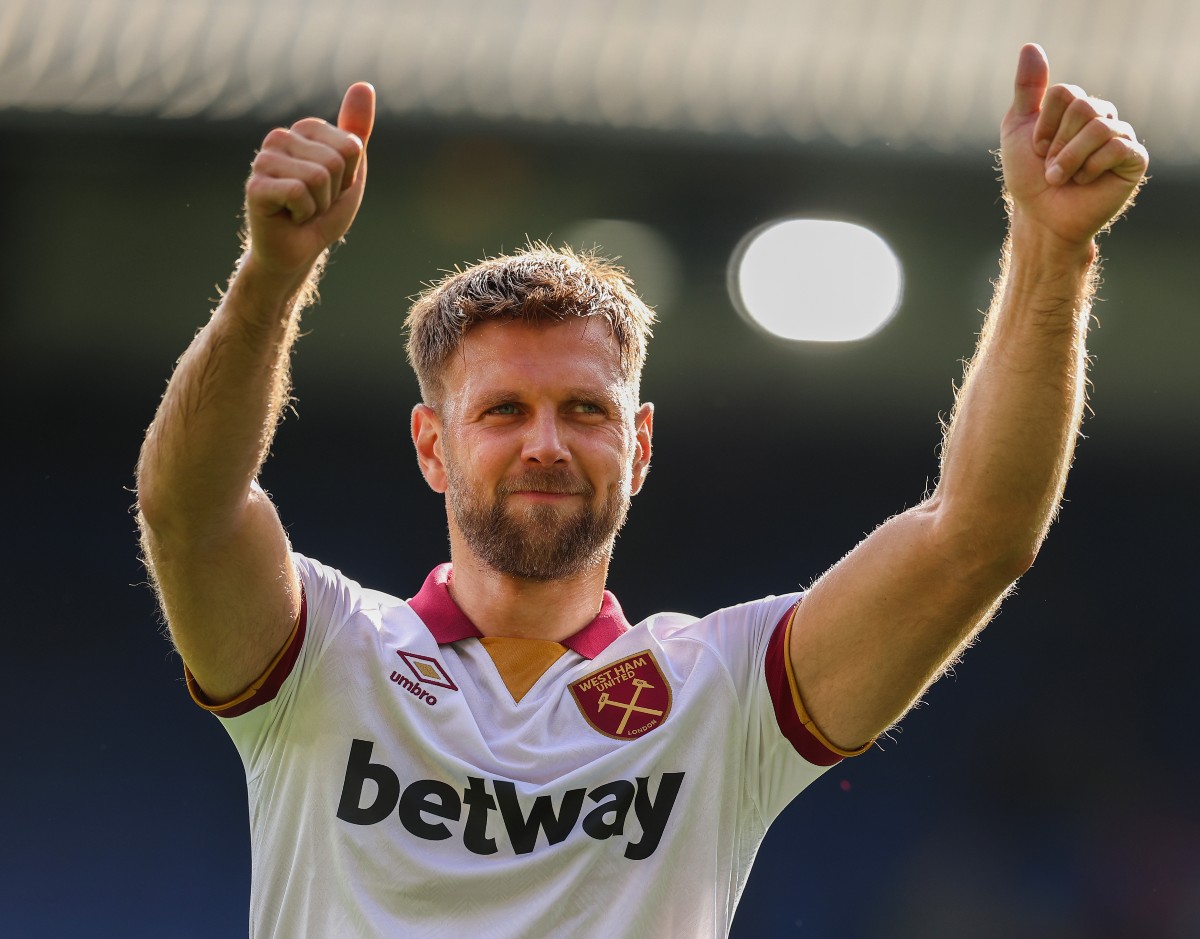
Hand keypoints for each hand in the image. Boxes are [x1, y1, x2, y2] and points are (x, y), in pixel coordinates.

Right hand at [243, 82, 376, 278]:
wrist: (298, 250)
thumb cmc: (322, 211)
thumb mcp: (349, 170)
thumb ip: (357, 129)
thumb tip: (364, 85)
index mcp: (304, 130)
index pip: (351, 147)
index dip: (349, 177)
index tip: (331, 189)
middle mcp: (279, 138)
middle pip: (335, 161)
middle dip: (334, 192)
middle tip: (315, 203)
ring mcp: (263, 161)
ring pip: (318, 177)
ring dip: (319, 205)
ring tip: (302, 210)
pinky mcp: (254, 187)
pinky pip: (298, 193)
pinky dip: (304, 214)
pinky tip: (289, 216)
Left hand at [1000, 44, 1147, 249]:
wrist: (1041, 217)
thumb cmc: (1029, 177)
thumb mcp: (1018, 129)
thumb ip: (1027, 89)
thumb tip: (1031, 47)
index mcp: (1078, 108)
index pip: (1065, 92)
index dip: (1044, 124)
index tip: (1036, 148)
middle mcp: (1103, 117)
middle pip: (1083, 106)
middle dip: (1056, 143)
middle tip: (1051, 167)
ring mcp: (1121, 137)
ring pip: (1098, 126)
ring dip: (1069, 158)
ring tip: (1061, 178)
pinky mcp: (1135, 159)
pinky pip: (1116, 147)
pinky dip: (1090, 167)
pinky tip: (1084, 181)